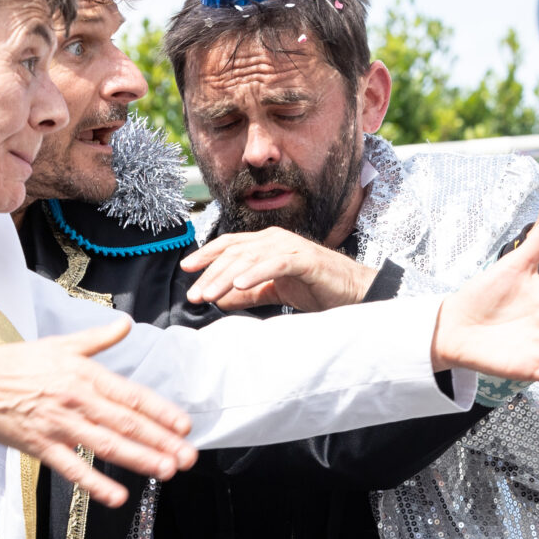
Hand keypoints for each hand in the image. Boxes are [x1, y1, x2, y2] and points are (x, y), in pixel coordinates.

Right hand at [0, 318, 197, 507]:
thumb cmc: (17, 363)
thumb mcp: (60, 343)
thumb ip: (97, 338)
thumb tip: (125, 324)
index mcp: (84, 374)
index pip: (130, 394)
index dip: (160, 411)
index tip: (184, 425)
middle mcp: (76, 399)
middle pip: (125, 422)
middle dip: (160, 441)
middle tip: (187, 456)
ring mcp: (59, 425)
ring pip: (106, 445)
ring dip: (139, 459)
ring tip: (165, 471)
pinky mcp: (41, 447)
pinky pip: (73, 468)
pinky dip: (96, 484)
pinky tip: (118, 496)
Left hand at [180, 227, 377, 310]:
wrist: (353, 292)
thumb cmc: (315, 288)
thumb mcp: (274, 291)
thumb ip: (248, 294)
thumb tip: (220, 299)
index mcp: (266, 244)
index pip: (230, 245)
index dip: (206, 255)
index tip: (186, 269)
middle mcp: (275, 239)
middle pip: (234, 253)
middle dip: (210, 273)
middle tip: (194, 294)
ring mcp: (290, 247)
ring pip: (250, 258)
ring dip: (226, 277)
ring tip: (209, 294)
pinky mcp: (305, 260)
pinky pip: (276, 264)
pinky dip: (256, 273)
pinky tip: (239, 285)